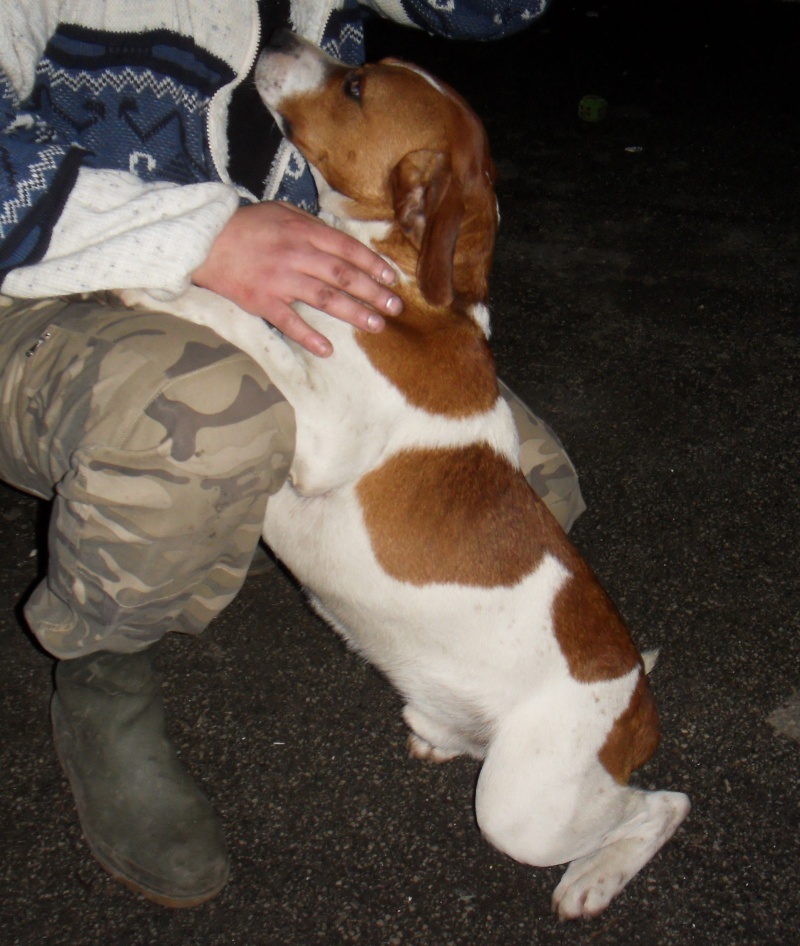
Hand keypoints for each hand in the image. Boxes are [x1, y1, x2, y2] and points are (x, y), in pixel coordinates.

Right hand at [192, 201, 401, 355]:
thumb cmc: (247, 226)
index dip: (373, 264)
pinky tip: (327, 350)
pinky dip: (308, 337)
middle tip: (395, 307)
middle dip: (373, 292)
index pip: (347, 249)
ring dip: (353, 313)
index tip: (392, 279)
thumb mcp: (282, 211)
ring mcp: (279, 280)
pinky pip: (289, 323)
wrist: (204, 241)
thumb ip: (312, 225)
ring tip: (376, 326)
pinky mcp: (262, 302)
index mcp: (303, 231)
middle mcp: (296, 255)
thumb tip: (341, 241)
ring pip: (325, 299)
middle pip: (343, 275)